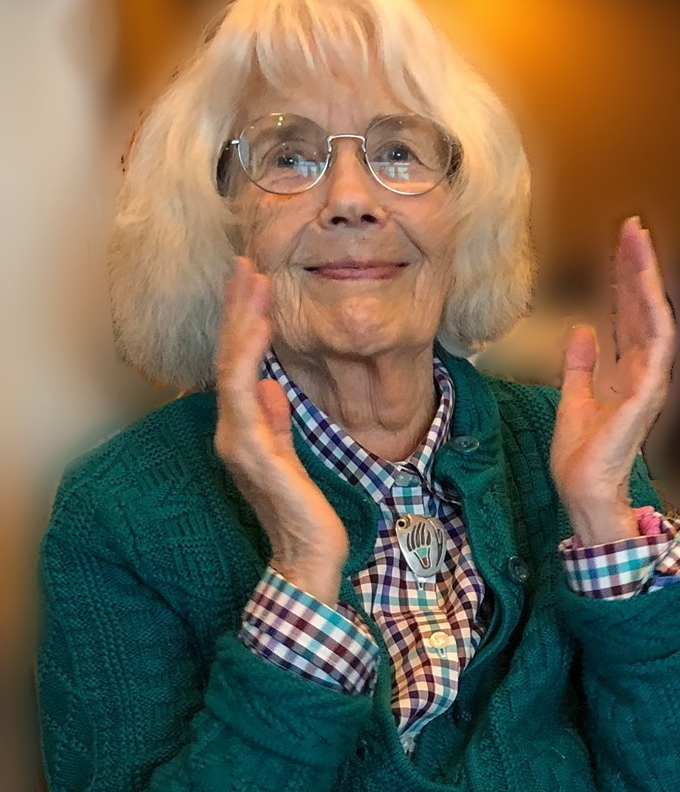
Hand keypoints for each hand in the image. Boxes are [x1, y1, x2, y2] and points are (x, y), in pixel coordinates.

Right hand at [214, 256, 348, 603]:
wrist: (308, 556)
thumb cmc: (299, 508)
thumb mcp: (287, 454)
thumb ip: (275, 422)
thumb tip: (271, 388)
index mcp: (243, 429)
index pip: (238, 367)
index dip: (242, 323)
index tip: (253, 283)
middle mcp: (233, 431)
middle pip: (229, 359)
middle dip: (237, 309)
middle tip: (245, 264)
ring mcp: (239, 441)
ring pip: (232, 369)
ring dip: (242, 323)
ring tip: (252, 282)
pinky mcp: (254, 453)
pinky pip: (244, 397)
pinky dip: (250, 359)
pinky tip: (259, 331)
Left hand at [550, 217, 675, 544]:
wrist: (580, 487)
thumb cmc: (580, 451)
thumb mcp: (573, 396)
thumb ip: (580, 363)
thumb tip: (582, 328)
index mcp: (624, 370)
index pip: (626, 314)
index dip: (623, 279)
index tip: (618, 243)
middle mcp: (641, 370)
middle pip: (640, 308)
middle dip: (636, 266)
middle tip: (631, 226)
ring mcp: (648, 382)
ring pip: (653, 318)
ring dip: (646, 279)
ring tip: (639, 242)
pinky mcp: (646, 395)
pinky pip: (655, 348)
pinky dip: (652, 316)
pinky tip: (646, 289)